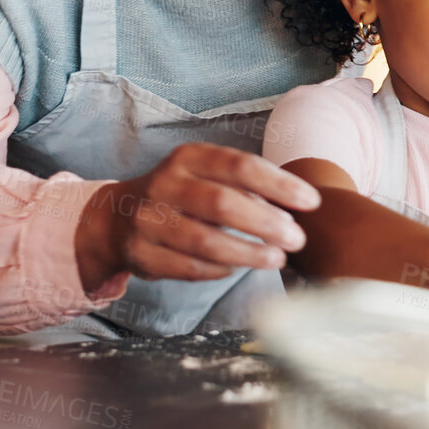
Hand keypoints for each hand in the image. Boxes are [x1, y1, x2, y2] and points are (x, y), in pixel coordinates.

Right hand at [76, 143, 317, 288]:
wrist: (116, 218)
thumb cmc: (182, 195)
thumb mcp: (207, 176)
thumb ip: (247, 187)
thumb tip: (296, 209)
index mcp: (189, 158)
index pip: (241, 166)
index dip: (280, 185)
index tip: (312, 202)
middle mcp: (165, 184)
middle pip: (223, 204)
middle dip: (267, 224)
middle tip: (298, 238)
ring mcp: (148, 220)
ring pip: (205, 241)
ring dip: (248, 253)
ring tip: (277, 259)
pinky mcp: (141, 254)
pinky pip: (189, 267)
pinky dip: (219, 270)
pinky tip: (239, 268)